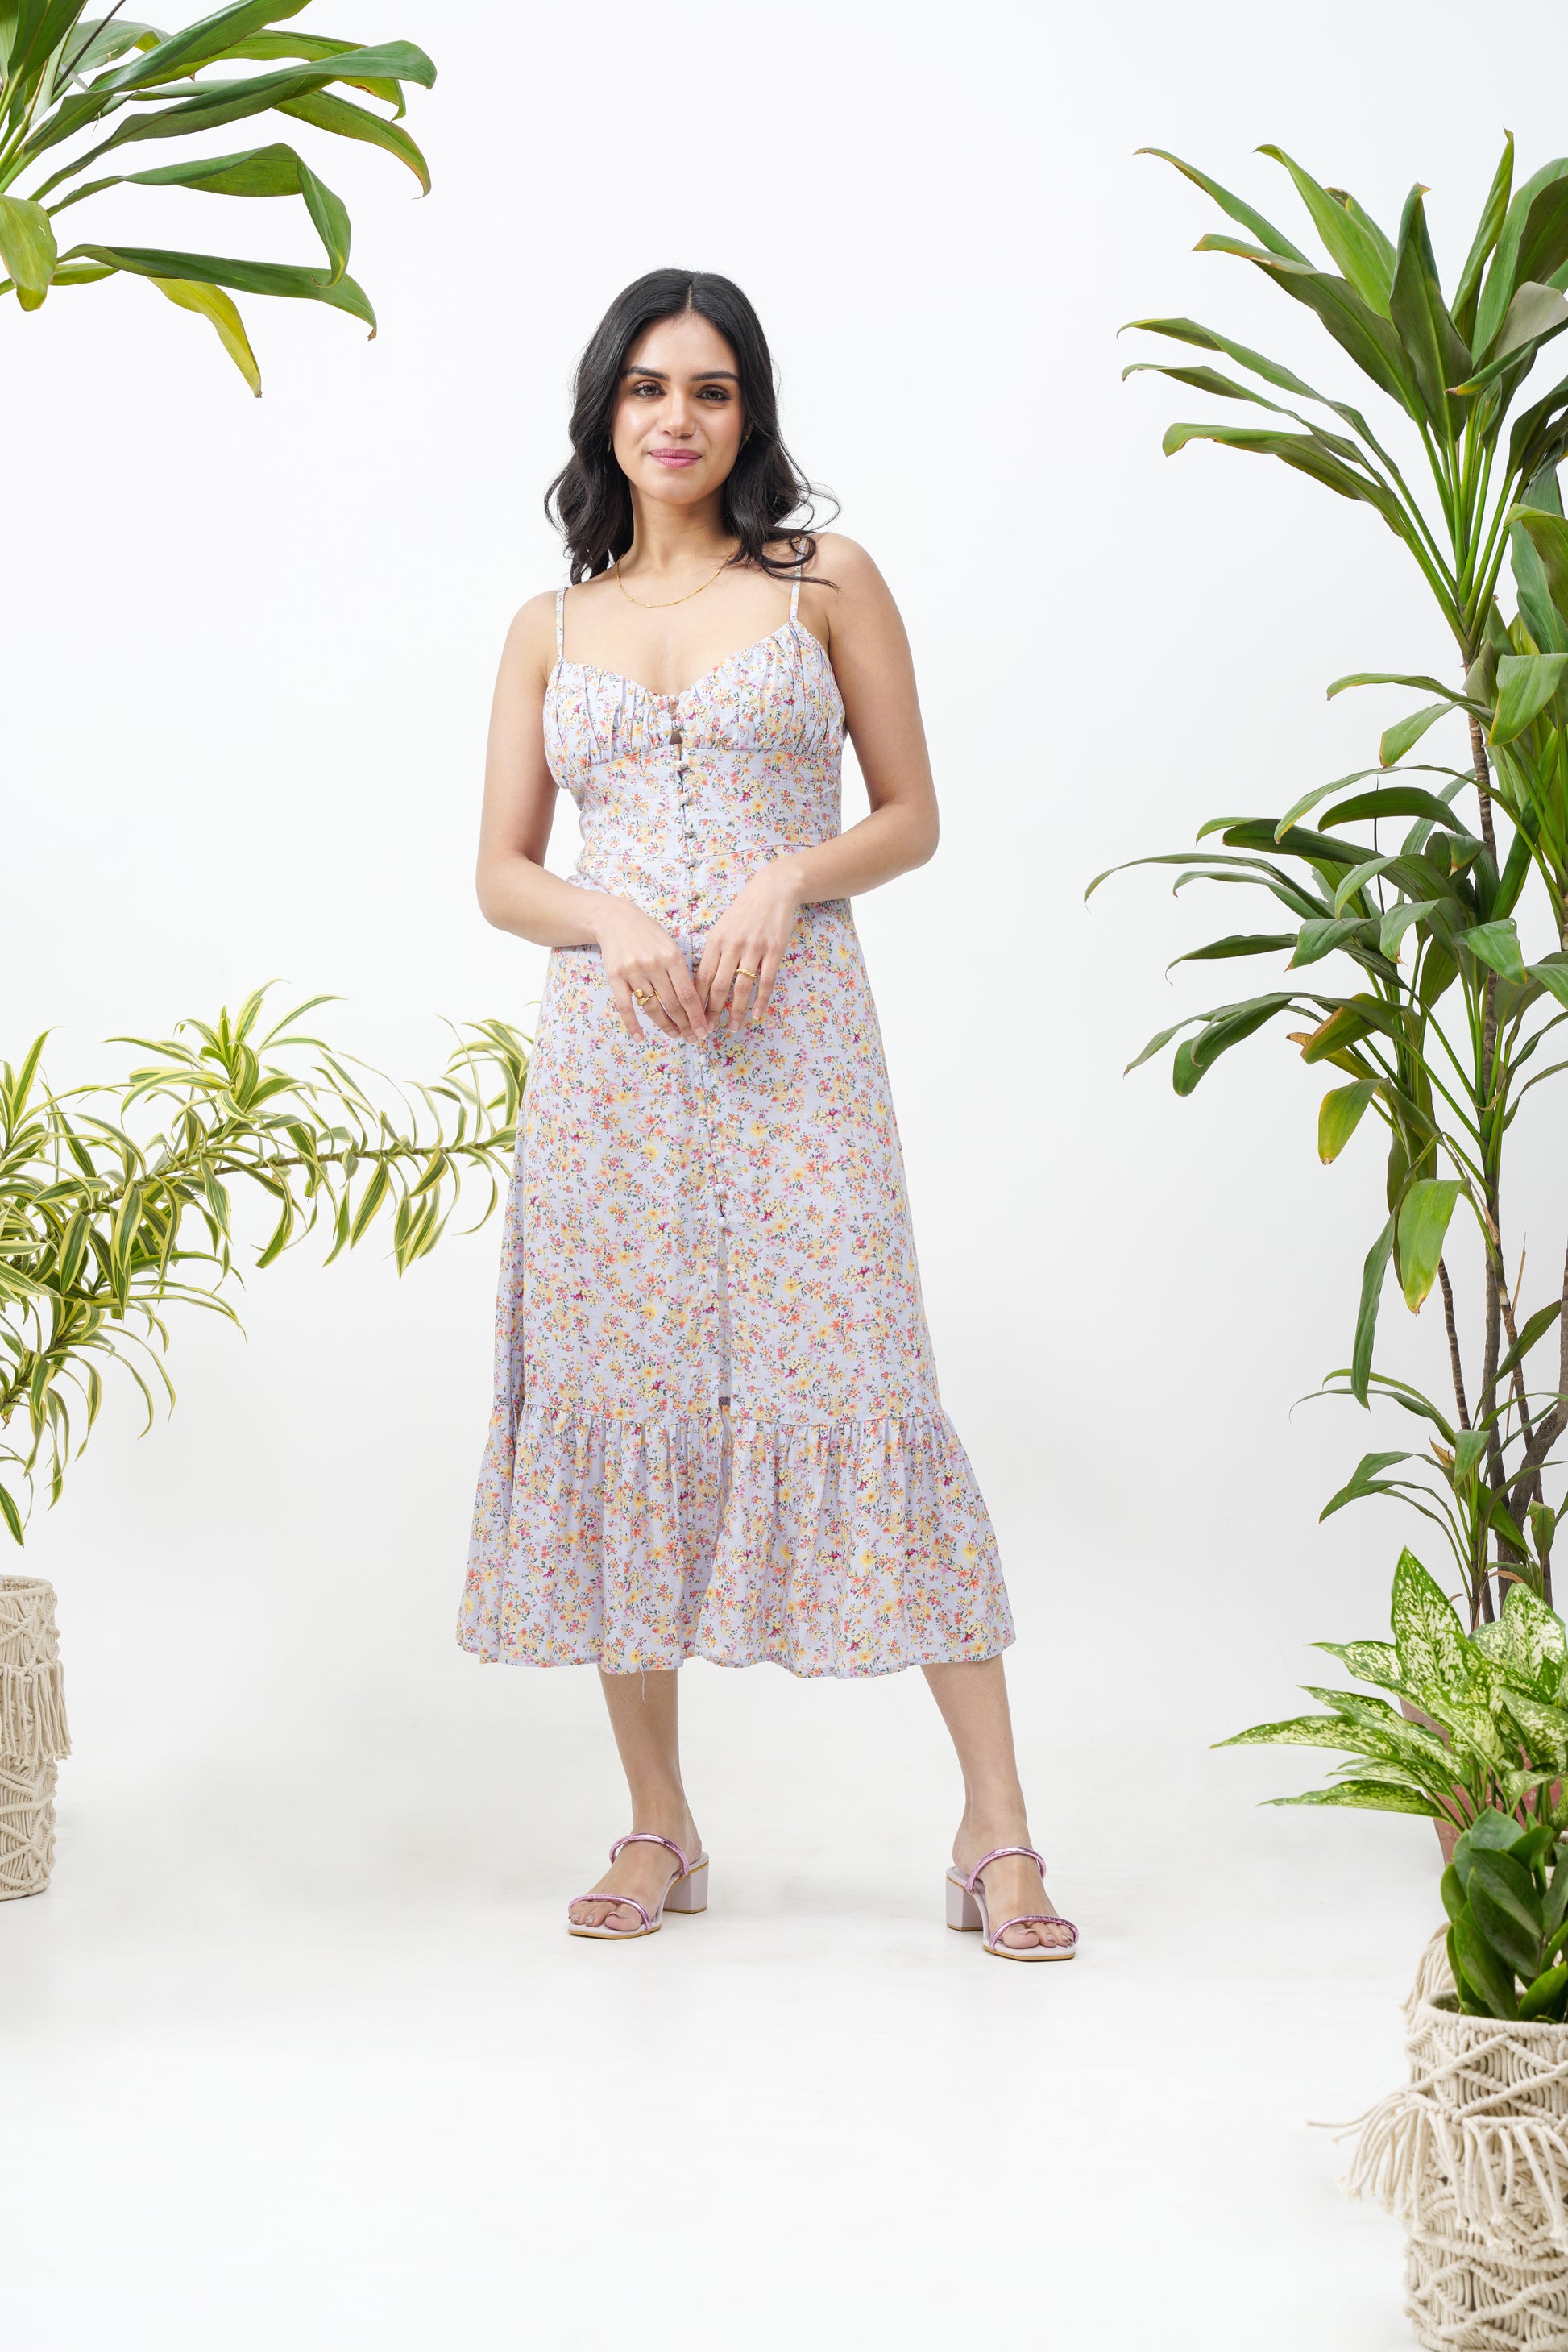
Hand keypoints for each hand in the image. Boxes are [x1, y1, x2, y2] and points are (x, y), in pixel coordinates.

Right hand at [592, 896, 707, 1040]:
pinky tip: (640, 1038)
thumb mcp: (670, 945)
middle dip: (685, 1024)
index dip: (696, 1016)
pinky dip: (633, 1025)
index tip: (703, 1030)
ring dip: (665, 1025)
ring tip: (675, 1035)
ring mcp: (634, 972)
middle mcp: (654, 965)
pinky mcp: (615, 977)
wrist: (615, 920)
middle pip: (672, 1003)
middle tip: (692, 1037)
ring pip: (652, 1007)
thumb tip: (693, 1001)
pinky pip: (625, 1007)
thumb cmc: (647, 933)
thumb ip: (680, 971)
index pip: (688, 994)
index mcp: (672, 957)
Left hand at [695, 861, 803, 1024]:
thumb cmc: (744, 911)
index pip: (701, 977)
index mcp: (715, 941)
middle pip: (718, 986)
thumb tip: (701, 982)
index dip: (695, 1001)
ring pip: (741, 987)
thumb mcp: (722, 928)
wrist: (773, 890)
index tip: (691, 1018)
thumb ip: (713, 953)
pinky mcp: (774, 951)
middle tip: (706, 1031)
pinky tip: (756, 1015)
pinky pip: (766, 981)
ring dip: (736, 1011)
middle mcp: (732, 946)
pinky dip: (760, 1000)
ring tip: (733, 1028)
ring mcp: (754, 949)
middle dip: (711, 1012)